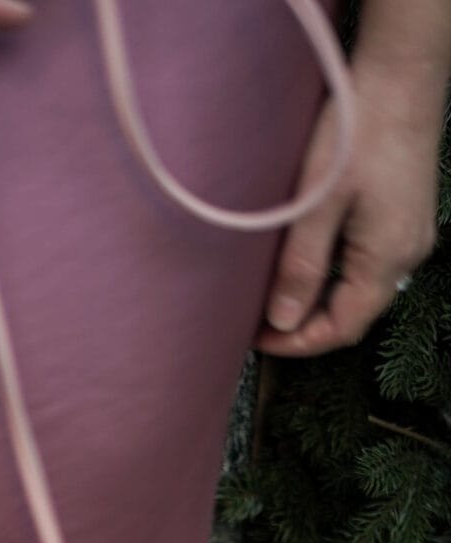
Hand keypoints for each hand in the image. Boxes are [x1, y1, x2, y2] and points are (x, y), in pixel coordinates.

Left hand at [255, 50, 442, 355]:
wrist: (401, 76)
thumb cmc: (359, 132)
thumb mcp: (318, 204)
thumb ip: (301, 266)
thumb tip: (283, 321)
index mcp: (387, 259)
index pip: (342, 328)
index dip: (298, 342)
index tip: (258, 340)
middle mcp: (406, 255)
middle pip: (353, 314)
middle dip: (306, 325)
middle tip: (259, 323)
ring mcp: (409, 235)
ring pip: (359, 289)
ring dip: (319, 300)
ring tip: (277, 297)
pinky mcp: (403, 216)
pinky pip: (368, 262)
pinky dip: (335, 275)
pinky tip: (307, 264)